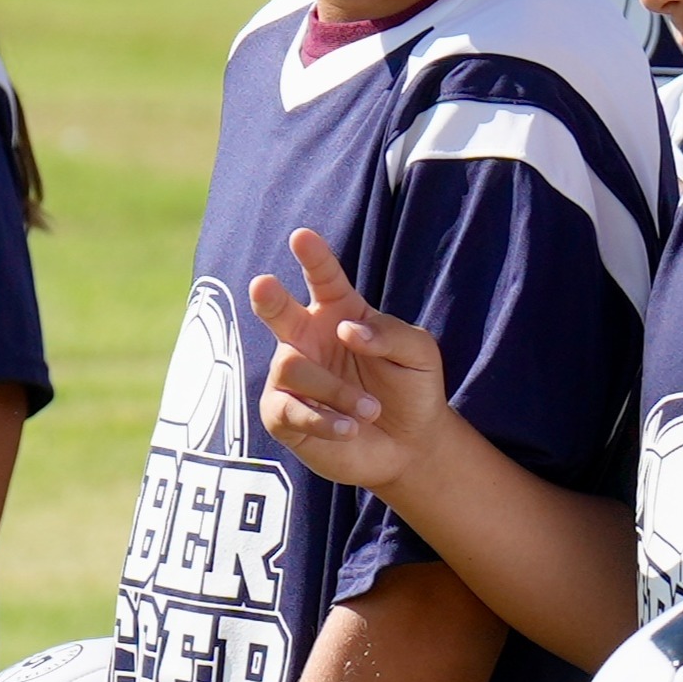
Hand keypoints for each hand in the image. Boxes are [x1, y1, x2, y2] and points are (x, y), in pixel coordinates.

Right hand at [247, 227, 476, 491]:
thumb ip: (389, 333)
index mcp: (338, 312)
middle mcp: (307, 338)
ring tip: (371, 410)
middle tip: (263, 284)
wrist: (410, 444)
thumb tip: (346, 329)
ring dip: (337, 391)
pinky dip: (324, 420)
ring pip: (293, 367)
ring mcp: (289, 376)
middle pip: (277, 310)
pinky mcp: (281, 414)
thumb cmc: (413, 388)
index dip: (314, 258)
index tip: (302, 236)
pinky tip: (350, 428)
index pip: (323, 279)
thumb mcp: (419, 354)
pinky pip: (290, 410)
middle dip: (269, 297)